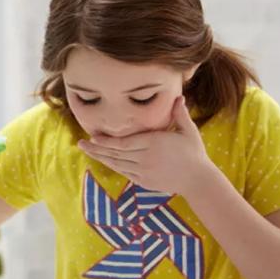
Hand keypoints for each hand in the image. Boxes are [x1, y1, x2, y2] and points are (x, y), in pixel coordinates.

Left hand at [78, 96, 213, 193]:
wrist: (198, 180)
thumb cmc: (194, 153)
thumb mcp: (188, 131)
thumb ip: (179, 114)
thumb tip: (178, 96)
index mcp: (154, 143)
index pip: (123, 143)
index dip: (106, 141)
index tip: (93, 136)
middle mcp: (145, 159)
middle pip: (115, 154)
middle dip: (96, 148)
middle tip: (80, 143)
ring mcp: (143, 172)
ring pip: (117, 164)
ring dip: (100, 157)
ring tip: (86, 150)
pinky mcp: (143, 182)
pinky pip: (123, 172)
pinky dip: (112, 166)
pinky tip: (103, 160)